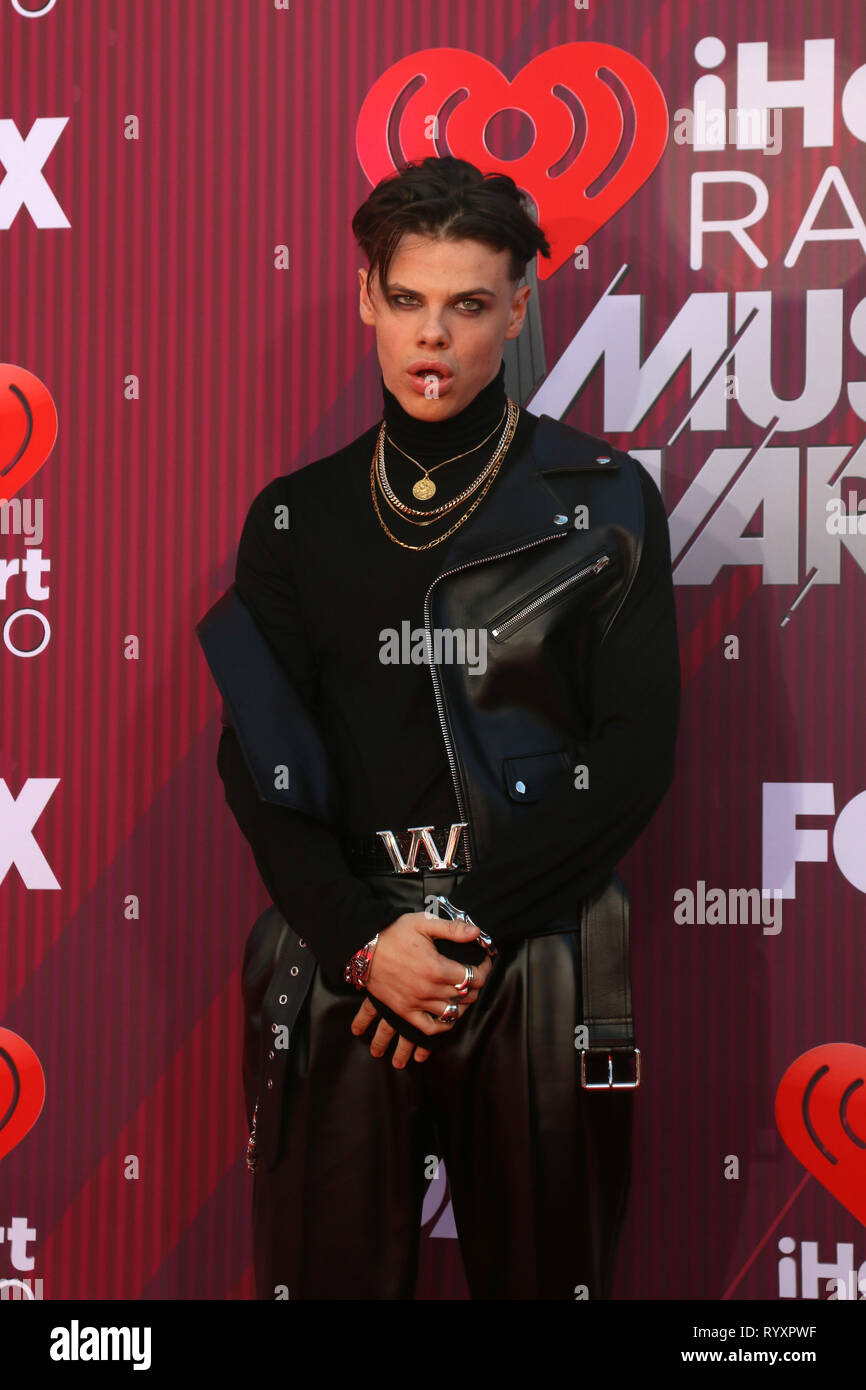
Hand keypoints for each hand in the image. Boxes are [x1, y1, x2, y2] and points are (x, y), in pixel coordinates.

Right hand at [349, 908, 492, 1060]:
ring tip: (464, 992)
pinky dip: (444, 1025)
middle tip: (475, 974)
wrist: (363, 948)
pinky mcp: (404, 1011)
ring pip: (452, 1013)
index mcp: (436, 968)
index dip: (484, 970)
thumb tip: (477, 933)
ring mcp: (416, 1003)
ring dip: (463, 1003)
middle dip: (476, 985)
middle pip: (466, 995)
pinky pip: (430, 1028)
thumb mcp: (423, 923)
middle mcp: (428, 990)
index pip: (473, 977)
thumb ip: (452, 929)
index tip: (485, 962)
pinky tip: (449, 1015)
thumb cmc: (393, 933)